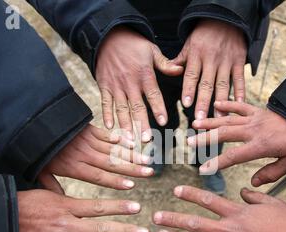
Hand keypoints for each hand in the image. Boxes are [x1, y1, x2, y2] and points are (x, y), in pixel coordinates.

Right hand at [16, 190, 150, 231]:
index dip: (119, 207)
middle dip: (125, 231)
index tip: (137, 207)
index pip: (98, 207)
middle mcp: (65, 225)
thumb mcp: (45, 193)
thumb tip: (79, 193)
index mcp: (65, 207)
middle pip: (101, 228)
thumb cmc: (23, 205)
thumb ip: (65, 196)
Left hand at [38, 124, 152, 193]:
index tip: (132, 186)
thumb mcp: (40, 172)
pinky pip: (108, 134)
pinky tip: (133, 142)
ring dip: (131, 155)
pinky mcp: (89, 129)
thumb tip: (61, 201)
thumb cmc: (37, 150)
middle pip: (112, 163)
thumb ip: (52, 187)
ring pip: (114, 149)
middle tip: (149, 173)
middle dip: (132, 169)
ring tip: (147, 160)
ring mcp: (88, 141)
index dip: (116, 181)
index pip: (99, 176)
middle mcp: (85, 154)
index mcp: (74, 167)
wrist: (33, 123)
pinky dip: (121, 138)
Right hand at [96, 26, 182, 140]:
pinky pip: (105, 103)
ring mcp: (116, 86)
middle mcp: (130, 82)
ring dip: (125, 125)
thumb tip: (181, 70)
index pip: (153, 94)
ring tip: (130, 140)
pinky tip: (109, 128)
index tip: (163, 122)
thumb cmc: (134, 45)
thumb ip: (166, 64)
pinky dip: (106, 115)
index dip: (158, 108)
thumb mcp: (152, 51)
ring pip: (121, 109)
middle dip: (142, 124)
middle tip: (147, 139)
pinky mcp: (104, 86)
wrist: (108, 37)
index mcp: (144, 74)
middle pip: (137, 106)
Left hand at [153, 186, 285, 231]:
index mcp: (238, 213)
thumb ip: (255, 196)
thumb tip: (243, 191)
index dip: (190, 194)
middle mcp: (229, 230)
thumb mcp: (273, 203)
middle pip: (196, 223)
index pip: (208, 200)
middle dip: (174, 219)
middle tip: (157, 217)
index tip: (176, 190)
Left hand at [173, 19, 246, 118]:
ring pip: (223, 85)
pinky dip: (240, 91)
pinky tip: (239, 105)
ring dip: (221, 103)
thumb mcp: (189, 44)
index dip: (189, 90)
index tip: (186, 104)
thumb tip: (168, 70)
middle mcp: (211, 59)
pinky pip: (239, 78)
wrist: (225, 19)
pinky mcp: (239, 61)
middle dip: (203, 102)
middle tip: (200, 118)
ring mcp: (226, 61)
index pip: (191, 75)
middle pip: (206, 84)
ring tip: (219, 118)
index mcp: (196, 55)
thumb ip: (179, 60)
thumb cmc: (203, 35)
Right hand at [189, 101, 285, 186]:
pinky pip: (240, 106)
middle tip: (190, 142)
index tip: (203, 168)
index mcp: (260, 146)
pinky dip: (228, 104)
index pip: (234, 156)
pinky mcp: (258, 111)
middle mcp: (253, 131)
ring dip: (210, 122)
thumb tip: (253, 183)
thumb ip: (270, 173)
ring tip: (195, 124)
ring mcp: (254, 119)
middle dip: (205, 139)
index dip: (216, 163)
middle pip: (224, 135)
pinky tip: (217, 104)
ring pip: (228, 120)